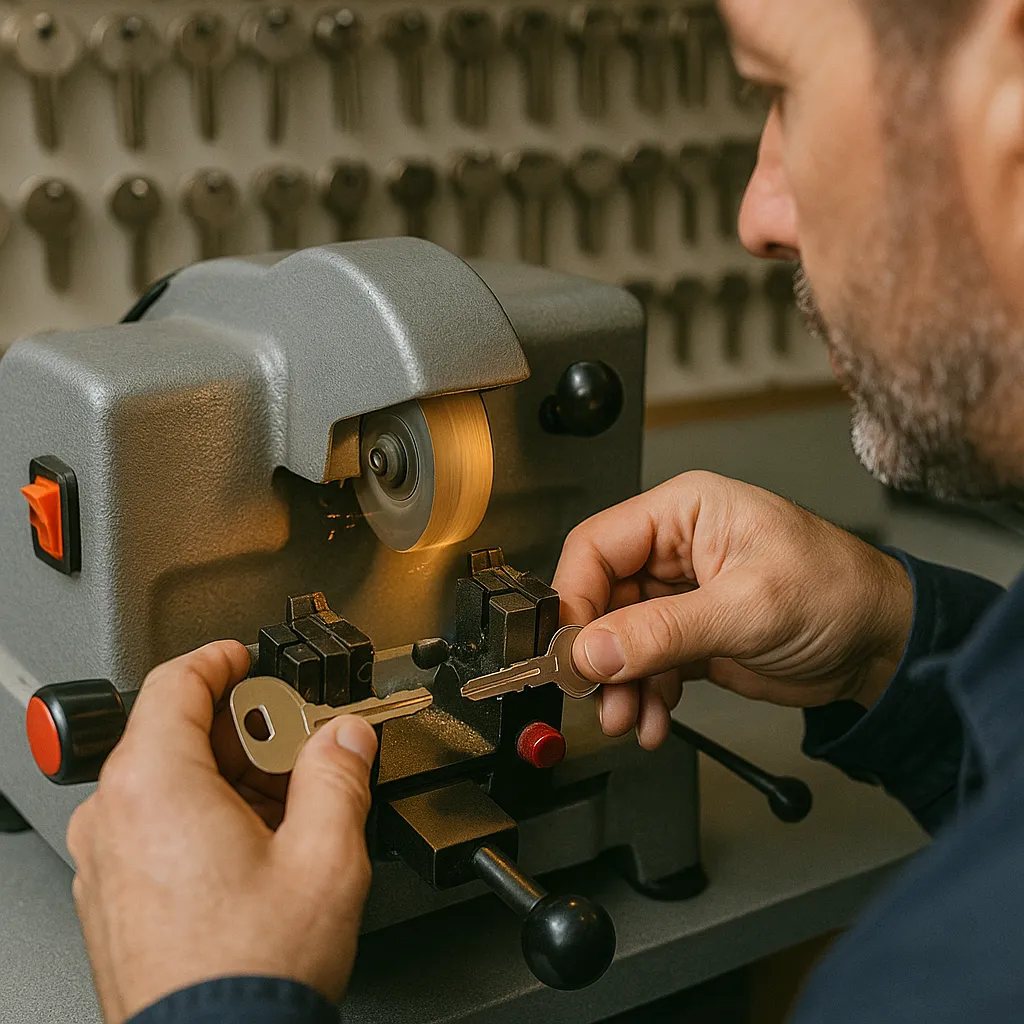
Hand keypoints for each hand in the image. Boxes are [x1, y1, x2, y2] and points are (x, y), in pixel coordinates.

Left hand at [67, 640, 378, 1022]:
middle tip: (296, 742)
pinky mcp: (109, 899)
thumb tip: (348, 738)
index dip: (218, 660)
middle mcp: (113, 817)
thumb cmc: (252, 971)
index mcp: (155, 785)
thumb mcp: (324, 856)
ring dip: (226, 775)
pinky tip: (253, 844)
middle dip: (242, 729)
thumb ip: (339, 776)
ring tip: (287, 803)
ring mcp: (104, 861)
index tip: (243, 658)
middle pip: (172, 733)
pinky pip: (150, 827)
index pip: (174, 683)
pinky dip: (200, 814)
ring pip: (163, 783)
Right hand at [553, 472, 912, 749]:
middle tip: (597, 692)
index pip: (598, 546)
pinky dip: (643, 696)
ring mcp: (679, 594)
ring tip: (629, 717)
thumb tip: (593, 649)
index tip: (569, 648)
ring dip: (619, 683)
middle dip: (598, 652)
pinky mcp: (690, 634)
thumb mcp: (749, 608)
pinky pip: (645, 665)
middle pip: (601, 596)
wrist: (882, 644)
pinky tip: (654, 720)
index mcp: (683, 512)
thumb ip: (665, 631)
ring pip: (618, 638)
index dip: (575, 597)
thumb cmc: (839, 591)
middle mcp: (674, 549)